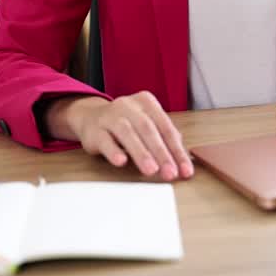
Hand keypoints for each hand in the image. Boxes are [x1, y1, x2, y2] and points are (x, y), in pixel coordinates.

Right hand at [55, 92, 193, 180]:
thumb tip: (182, 160)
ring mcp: (111, 116)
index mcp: (147, 103)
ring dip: (141, 153)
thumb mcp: (146, 125)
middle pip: (149, 130)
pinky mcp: (94, 130)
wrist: (90, 117)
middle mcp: (129, 106)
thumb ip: (163, 138)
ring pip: (128, 133)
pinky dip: (114, 151)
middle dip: (162, 153)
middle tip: (170, 173)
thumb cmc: (125, 123)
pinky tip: (121, 161)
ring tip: (151, 170)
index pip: (166, 128)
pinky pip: (105, 140)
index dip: (177, 150)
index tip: (185, 170)